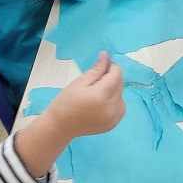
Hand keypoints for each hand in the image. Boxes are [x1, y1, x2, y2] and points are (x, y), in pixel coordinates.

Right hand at [14, 53, 124, 176]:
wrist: (60, 127)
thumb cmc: (65, 103)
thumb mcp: (79, 82)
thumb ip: (96, 70)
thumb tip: (107, 56)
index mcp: (101, 96)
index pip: (116, 74)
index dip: (111, 66)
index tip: (102, 65)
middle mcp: (112, 108)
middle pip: (120, 84)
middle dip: (111, 78)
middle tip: (96, 80)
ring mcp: (114, 118)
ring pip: (121, 95)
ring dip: (114, 89)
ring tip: (97, 92)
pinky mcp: (114, 123)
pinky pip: (120, 106)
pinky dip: (114, 101)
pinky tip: (101, 102)